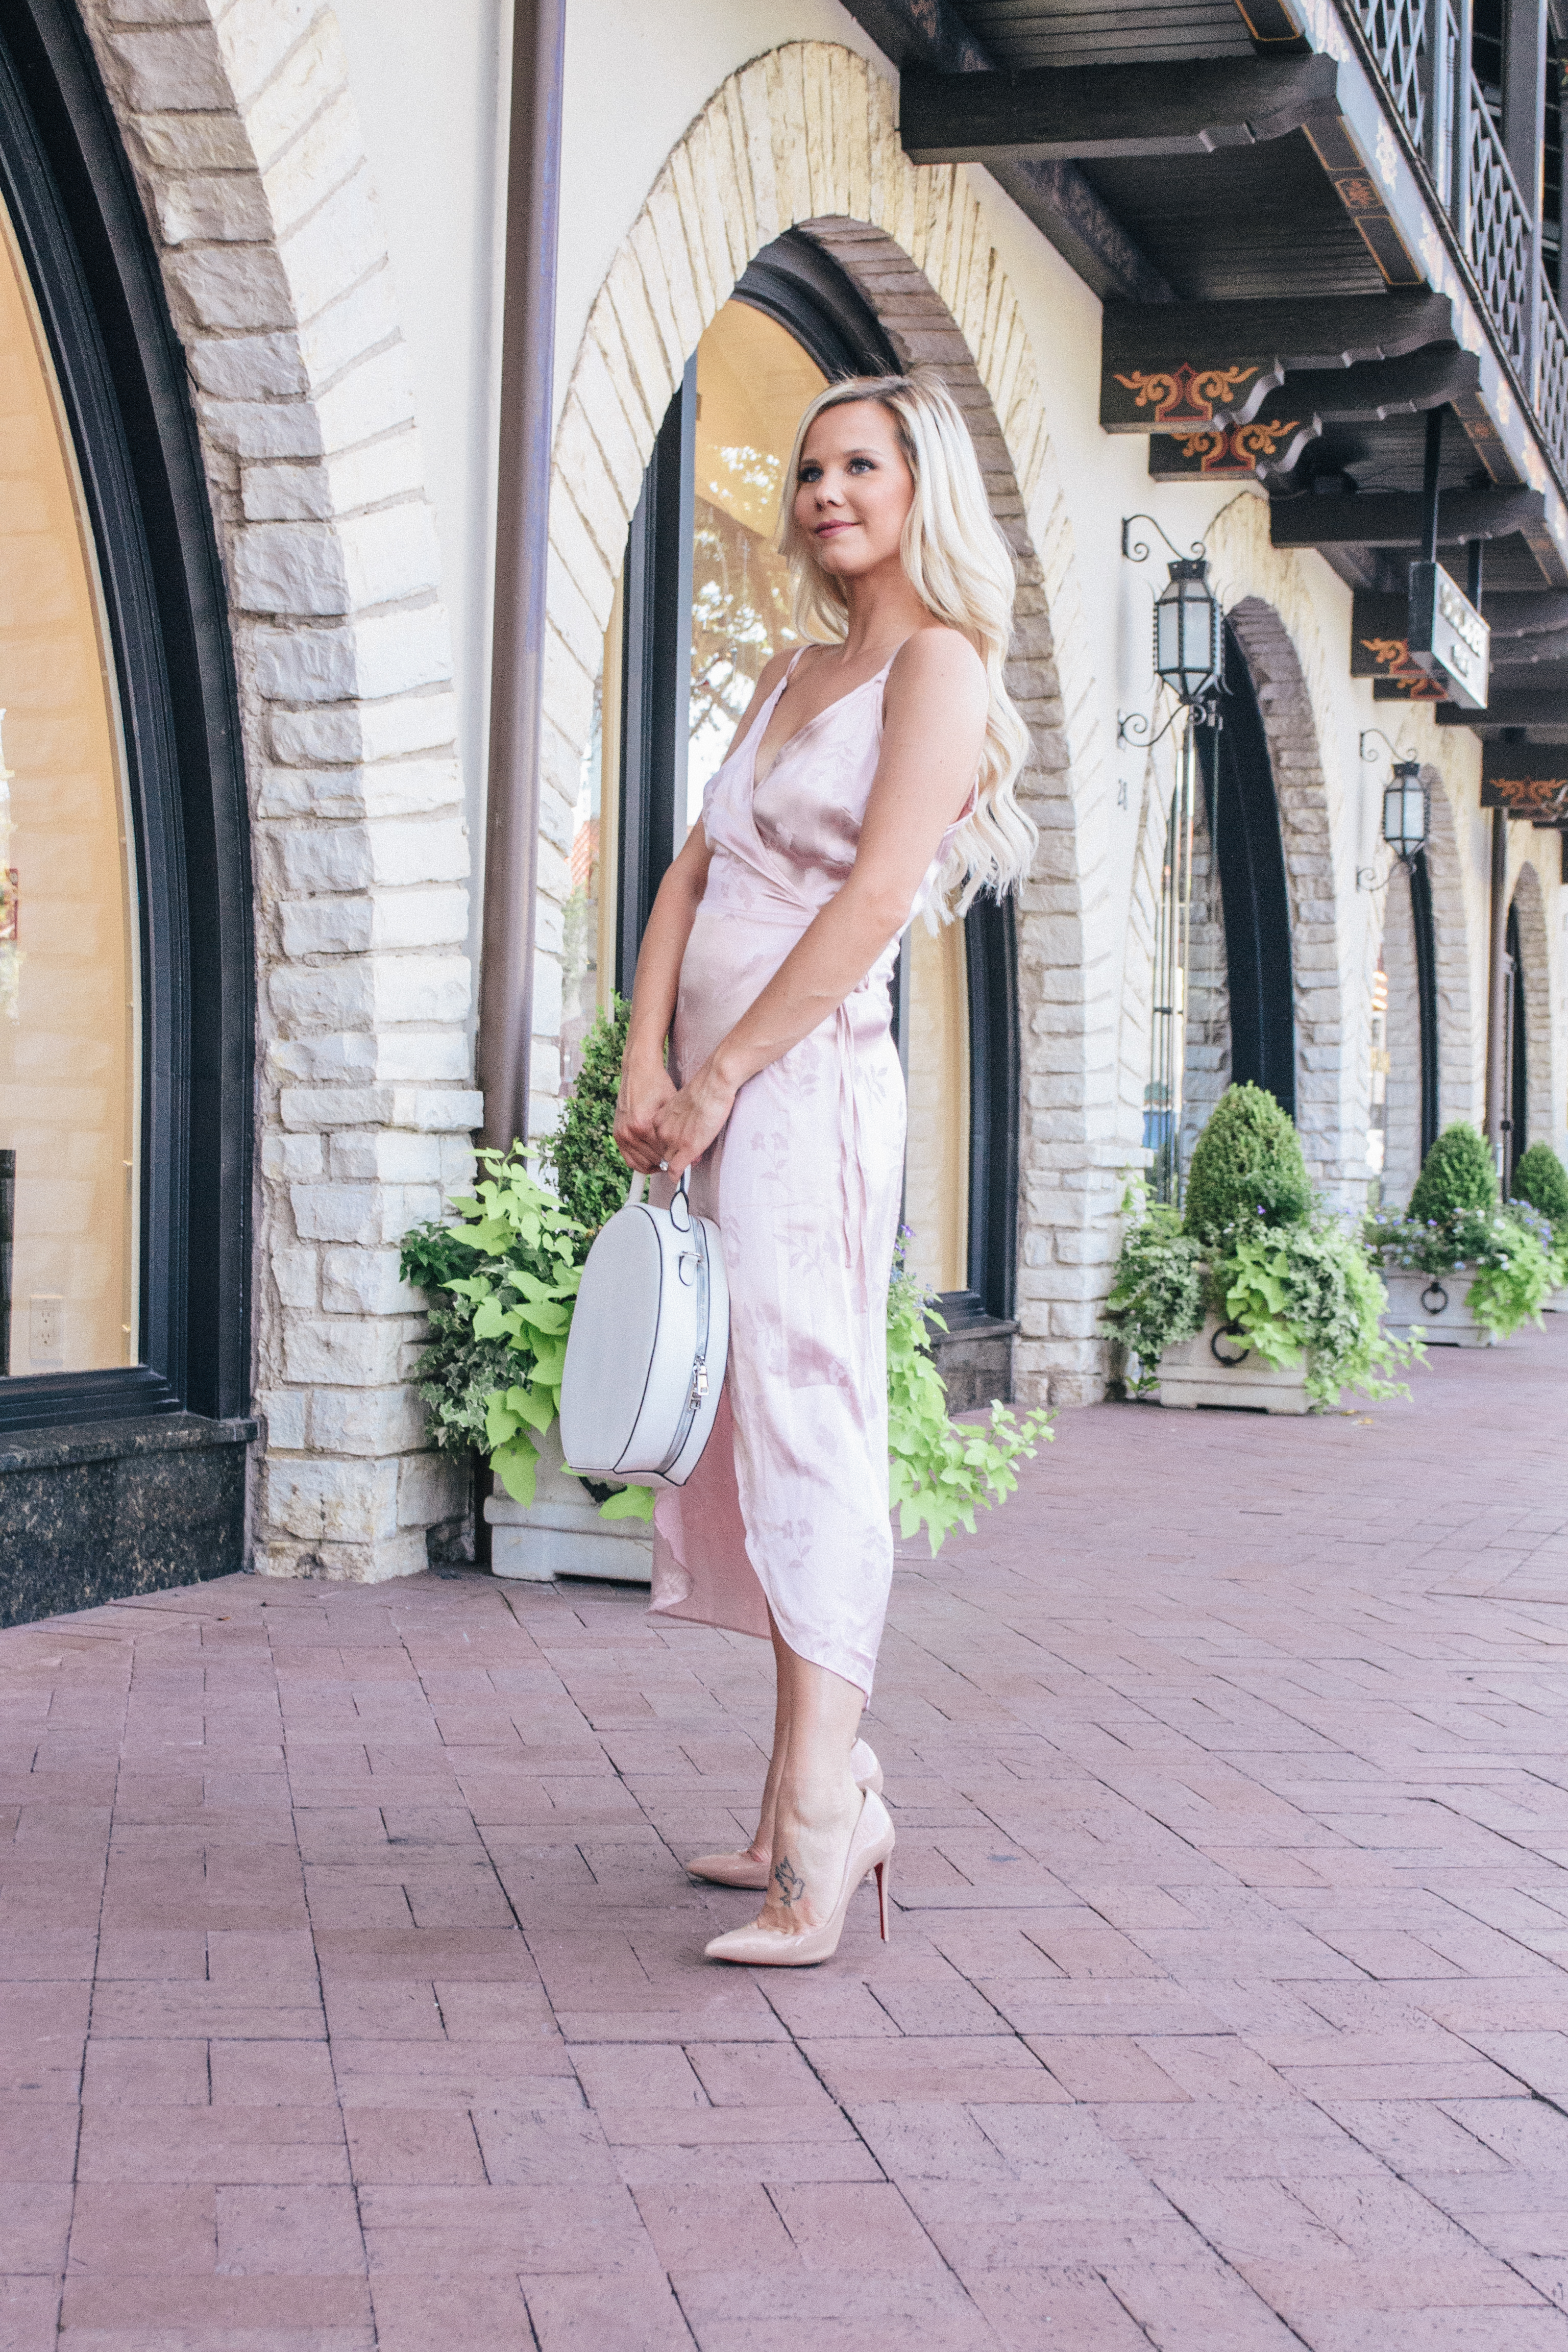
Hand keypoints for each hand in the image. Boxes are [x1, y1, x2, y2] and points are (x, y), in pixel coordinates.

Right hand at [614, 1056, 677, 1174]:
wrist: (638, 1070)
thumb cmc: (657, 1085)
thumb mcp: (671, 1106)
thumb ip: (676, 1130)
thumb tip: (689, 1149)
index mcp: (643, 1125)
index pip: (663, 1154)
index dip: (677, 1158)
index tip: (685, 1160)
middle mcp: (629, 1132)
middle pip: (652, 1160)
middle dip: (667, 1163)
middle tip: (678, 1162)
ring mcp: (621, 1134)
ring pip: (640, 1163)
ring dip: (654, 1166)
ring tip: (667, 1163)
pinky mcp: (617, 1133)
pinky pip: (629, 1158)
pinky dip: (640, 1162)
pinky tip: (652, 1161)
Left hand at [650, 1059, 735, 1175]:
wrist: (712, 1084)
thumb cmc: (701, 1091)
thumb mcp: (680, 1106)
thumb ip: (675, 1120)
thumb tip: (681, 1130)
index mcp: (657, 1121)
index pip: (657, 1143)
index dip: (668, 1148)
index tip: (676, 1151)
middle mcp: (662, 1132)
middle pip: (662, 1154)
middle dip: (673, 1158)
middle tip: (685, 1157)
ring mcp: (674, 1141)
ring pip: (669, 1163)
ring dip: (679, 1165)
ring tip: (690, 1160)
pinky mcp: (687, 1148)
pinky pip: (677, 1170)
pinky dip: (678, 1176)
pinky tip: (681, 1177)